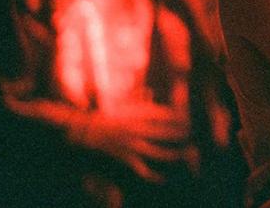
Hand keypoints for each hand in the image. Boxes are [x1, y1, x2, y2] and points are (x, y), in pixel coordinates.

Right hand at [68, 102, 194, 183]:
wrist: (76, 131)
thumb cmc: (97, 118)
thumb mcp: (119, 105)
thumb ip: (137, 100)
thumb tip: (149, 92)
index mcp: (136, 114)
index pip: (165, 115)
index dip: (179, 118)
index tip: (189, 119)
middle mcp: (138, 128)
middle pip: (168, 132)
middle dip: (182, 134)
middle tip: (192, 135)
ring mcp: (132, 144)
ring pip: (161, 152)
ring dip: (176, 154)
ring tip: (188, 154)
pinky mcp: (125, 159)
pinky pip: (145, 171)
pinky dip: (156, 176)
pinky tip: (165, 177)